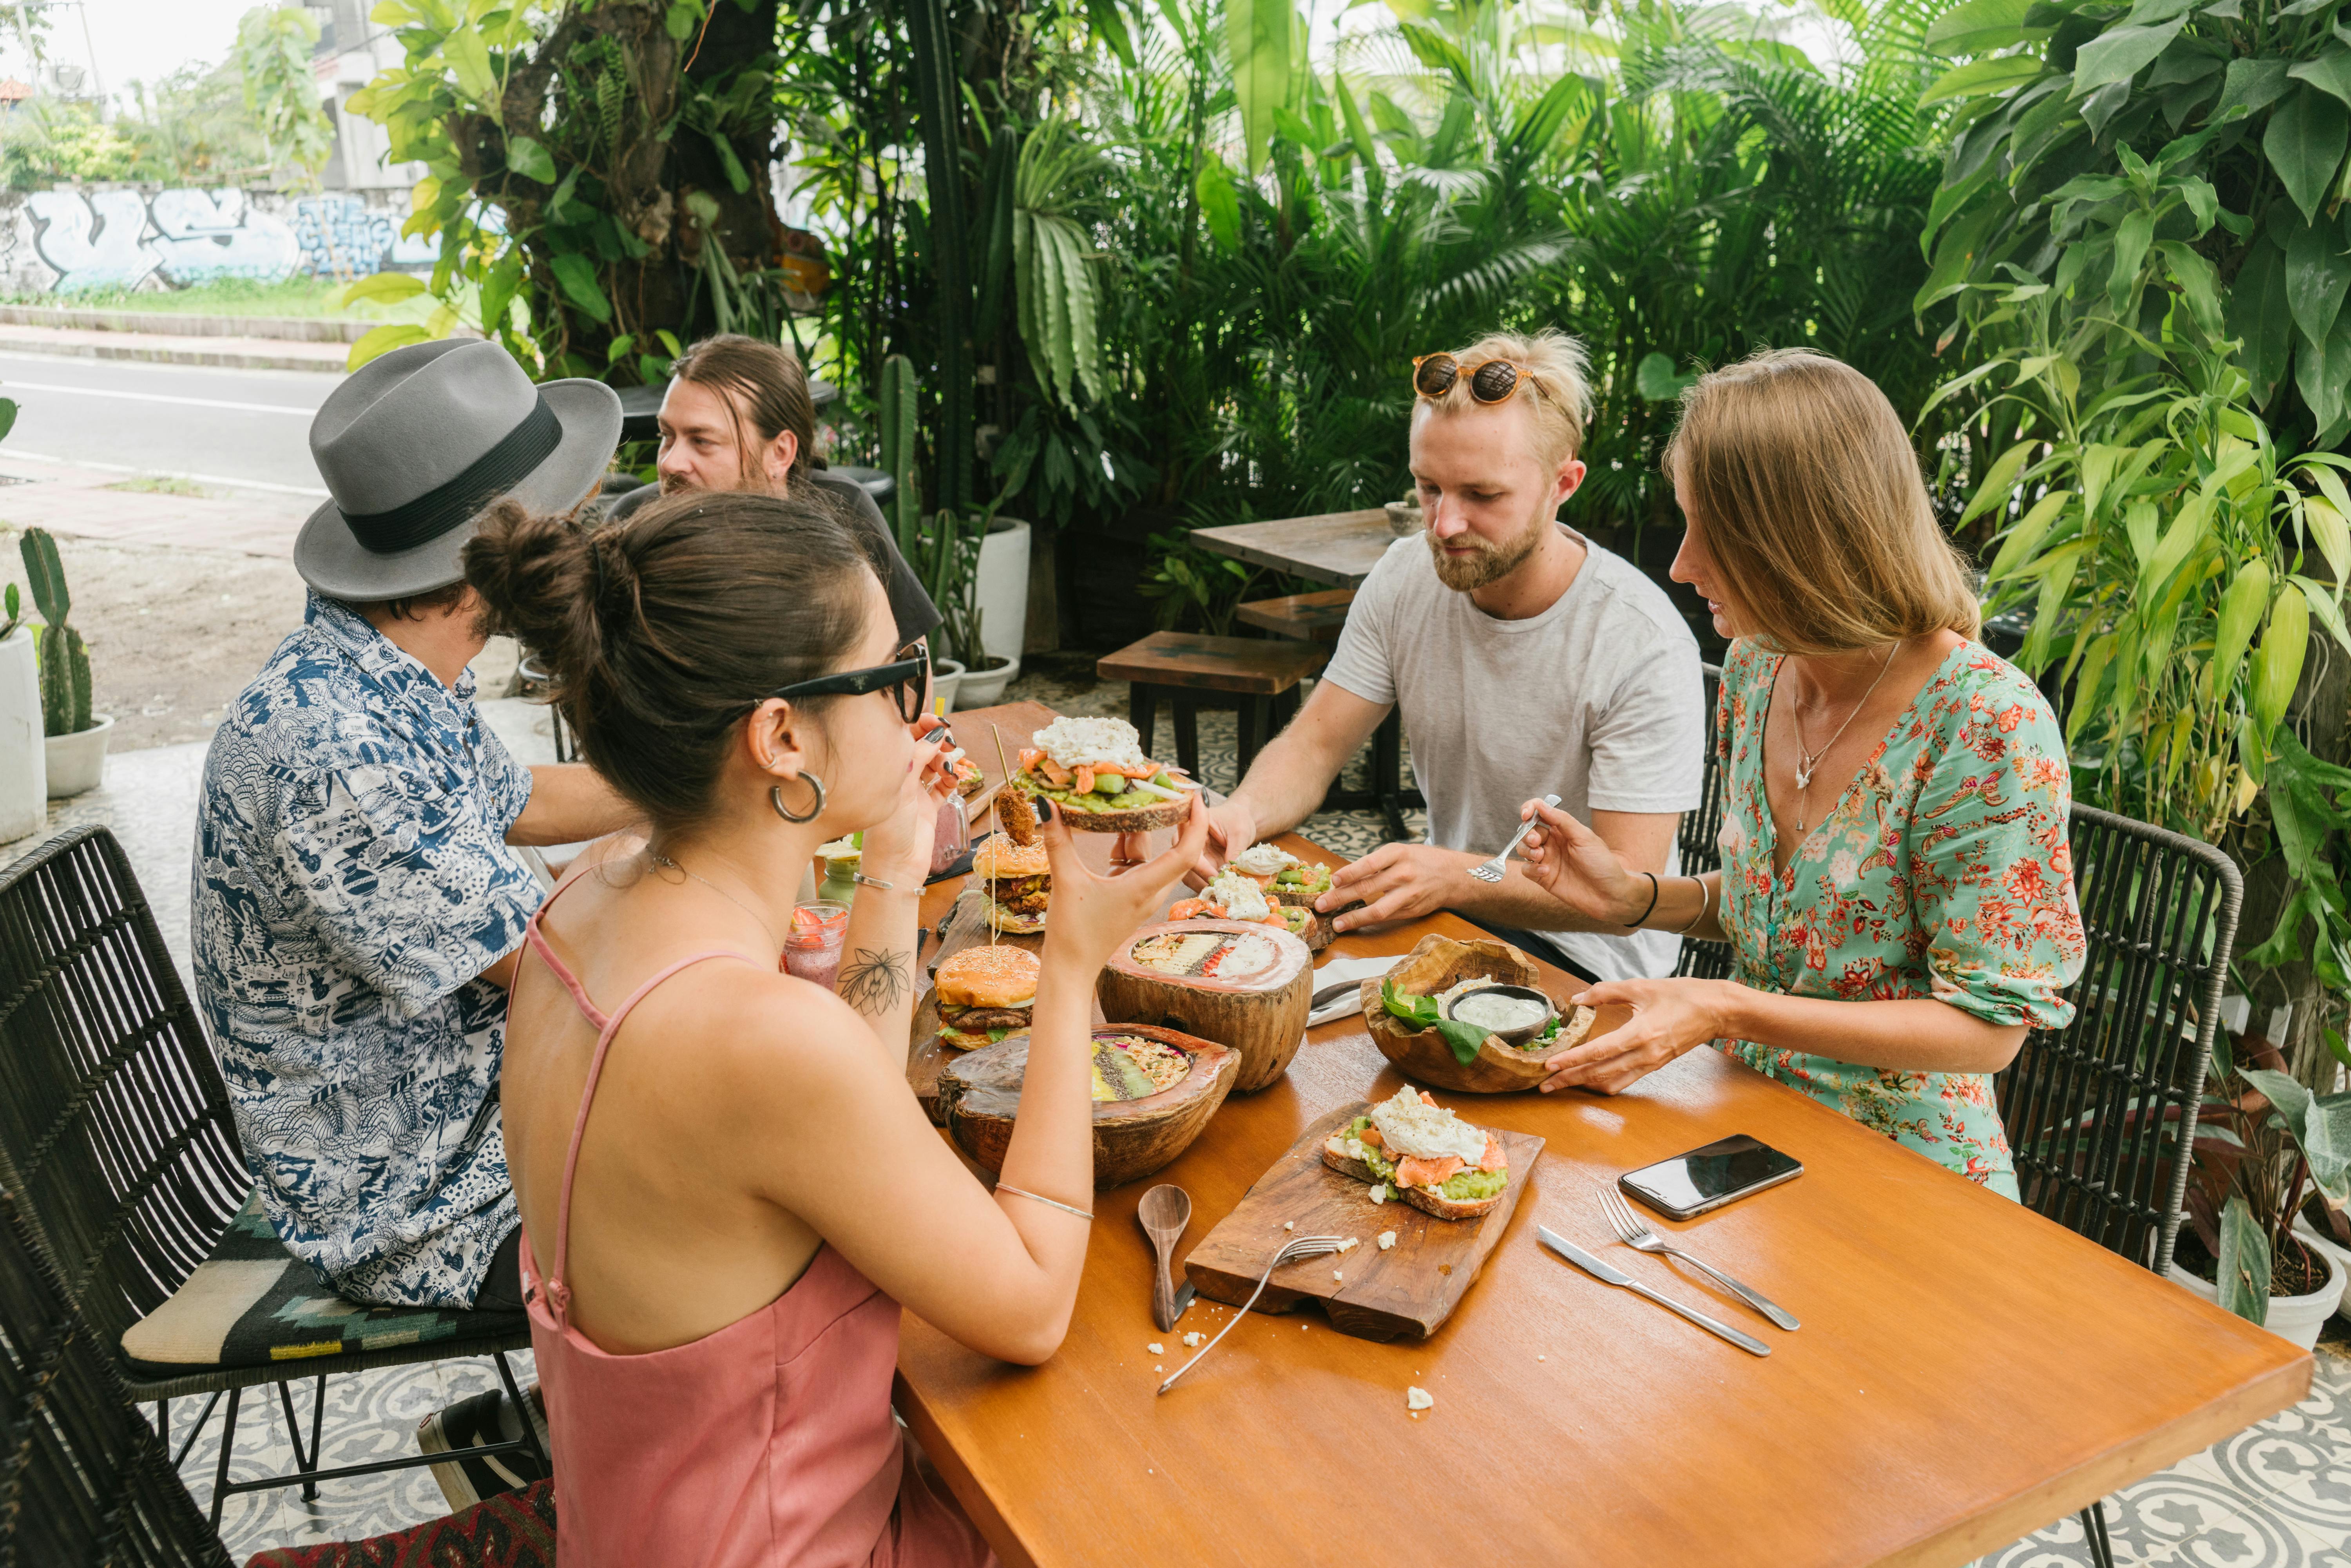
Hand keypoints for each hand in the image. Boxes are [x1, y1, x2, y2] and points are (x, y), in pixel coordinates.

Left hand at [856, 717, 956, 886]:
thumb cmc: (888, 830)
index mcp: (887, 770)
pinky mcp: (928, 808)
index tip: (938, 723)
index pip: (904, 737)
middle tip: (949, 741)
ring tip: (948, 767)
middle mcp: (900, 778)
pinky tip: (952, 780)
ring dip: (945, 760)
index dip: (921, 725)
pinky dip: (950, 780)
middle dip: (937, 740)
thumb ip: (918, 757)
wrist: (896, 868)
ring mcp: (915, 793)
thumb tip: (935, 734)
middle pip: (922, 748)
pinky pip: (943, 786)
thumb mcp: (902, 787)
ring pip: (934, 765)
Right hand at [1041, 793, 1213, 971]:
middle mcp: (1151, 891)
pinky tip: (1113, 829)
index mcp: (1145, 887)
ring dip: (1142, 831)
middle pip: (1176, 851)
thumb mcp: (1065, 881)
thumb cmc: (1074, 932)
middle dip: (1175, 820)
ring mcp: (1141, 895)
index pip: (1185, 852)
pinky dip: (1127, 846)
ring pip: (1152, 856)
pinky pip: (1136, 865)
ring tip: (1133, 801)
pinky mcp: (1128, 897)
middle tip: (1167, 791)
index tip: (1194, 796)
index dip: (1195, 822)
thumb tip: (1048, 806)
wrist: (1071, 969)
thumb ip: (1058, 841)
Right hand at [1185, 797, 1257, 889]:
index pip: (1190, 851)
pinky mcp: (1201, 866)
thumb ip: (1234, 851)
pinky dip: (1210, 886)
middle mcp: (1186, 843)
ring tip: (1220, 893)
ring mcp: (1193, 856)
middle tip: (1217, 891)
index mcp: (1191, 827)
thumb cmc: (1238, 818)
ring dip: (1204, 887)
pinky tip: (1220, 891)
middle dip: (1200, 881)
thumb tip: (1229, 873)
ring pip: (1190, 878)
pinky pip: (1201, 880)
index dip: (1201, 868)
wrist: (1241, 819)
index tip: (1215, 878)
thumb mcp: (1239, 832)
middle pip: (1185, 868)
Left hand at [1316, 843, 1476, 934]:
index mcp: (1398, 853)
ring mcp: (1408, 894)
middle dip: (1341, 897)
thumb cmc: (1418, 861)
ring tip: (1336, 922)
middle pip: (1368, 886)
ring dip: (1353, 917)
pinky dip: (1366, 921)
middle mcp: (1404, 873)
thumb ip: (1375, 863)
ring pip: (1378, 909)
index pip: (1370, 863)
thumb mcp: (1399, 852)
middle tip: (1321, 904)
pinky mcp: (1411, 910)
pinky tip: (1352, 923)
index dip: (1350, 872)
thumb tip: (1342, 878)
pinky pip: (1386, 917)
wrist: (1452, 875)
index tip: (1333, 880)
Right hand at [1519, 797, 1645, 926]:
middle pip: (1528, 831)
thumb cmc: (1602, 863)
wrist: (1609, 894)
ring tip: (1540, 856)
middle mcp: (1553, 843)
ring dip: (1527, 850)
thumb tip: (1541, 805)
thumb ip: (1561, 820)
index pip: (1540, 813)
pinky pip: (1526, 870)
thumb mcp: (1584, 837)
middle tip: (1536, 841)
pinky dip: (1531, 869)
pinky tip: (1545, 872)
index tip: (1526, 814)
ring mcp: (1548, 860)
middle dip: (1528, 834)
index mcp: (1563, 830)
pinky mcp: (1544, 878)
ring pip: (1523, 849)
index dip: (1529, 810)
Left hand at [1538, 977, 1729, 1093]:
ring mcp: (1651, 1063)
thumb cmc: (1682, 995)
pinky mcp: (1655, 1065)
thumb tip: (1577, 997)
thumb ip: (1606, 991)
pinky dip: (1604, 1082)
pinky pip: (1625, 1080)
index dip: (1572, 1060)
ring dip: (1584, 1085)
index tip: (1549, 1065)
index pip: (1599, 1051)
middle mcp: (1645, 1054)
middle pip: (1600, 1074)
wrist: (1717, 1011)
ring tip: (1561, 1084)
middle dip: (1570, 1080)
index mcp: (1641, 1033)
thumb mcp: (1641, 986)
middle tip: (1544, 1085)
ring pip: (1611, 1082)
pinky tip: (1589, 1079)